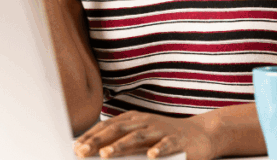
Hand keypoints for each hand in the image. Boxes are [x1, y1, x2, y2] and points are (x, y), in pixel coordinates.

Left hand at [73, 111, 214, 159]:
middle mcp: (144, 122)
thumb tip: (98, 152)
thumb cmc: (165, 137)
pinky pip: (167, 144)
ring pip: (138, 137)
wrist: (201, 134)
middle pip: (117, 131)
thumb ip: (123, 143)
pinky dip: (158, 150)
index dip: (91, 136)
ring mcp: (161, 130)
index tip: (76, 147)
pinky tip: (150, 156)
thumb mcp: (142, 137)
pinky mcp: (178, 140)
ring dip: (121, 145)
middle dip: (98, 141)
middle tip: (82, 151)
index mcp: (133, 120)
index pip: (107, 127)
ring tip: (106, 154)